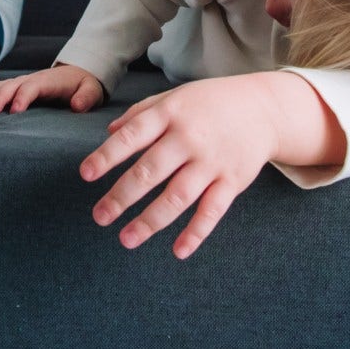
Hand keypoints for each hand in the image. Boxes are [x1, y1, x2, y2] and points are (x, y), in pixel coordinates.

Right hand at [0, 64, 105, 112]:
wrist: (77, 74)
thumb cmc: (83, 85)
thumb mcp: (92, 90)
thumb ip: (86, 97)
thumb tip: (76, 106)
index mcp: (48, 80)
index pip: (32, 87)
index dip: (22, 97)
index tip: (15, 111)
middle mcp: (32, 79)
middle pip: (12, 85)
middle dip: (0, 97)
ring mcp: (23, 82)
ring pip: (3, 87)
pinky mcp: (17, 88)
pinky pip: (0, 89)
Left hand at [78, 74, 281, 259]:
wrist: (263, 108)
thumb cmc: (209, 103)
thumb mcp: (174, 97)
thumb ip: (141, 113)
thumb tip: (108, 133)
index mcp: (170, 114)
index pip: (132, 135)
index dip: (107, 156)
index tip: (86, 174)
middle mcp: (189, 138)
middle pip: (150, 171)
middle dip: (122, 196)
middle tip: (100, 216)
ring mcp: (212, 161)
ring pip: (177, 196)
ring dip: (150, 221)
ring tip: (126, 239)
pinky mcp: (232, 181)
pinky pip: (212, 211)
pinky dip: (196, 233)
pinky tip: (178, 251)